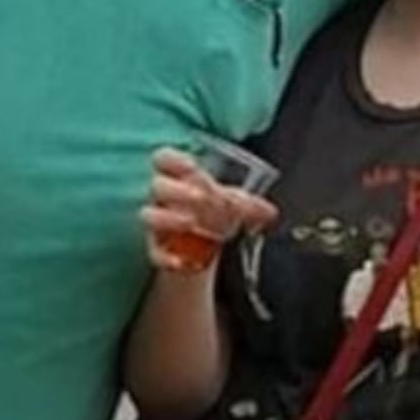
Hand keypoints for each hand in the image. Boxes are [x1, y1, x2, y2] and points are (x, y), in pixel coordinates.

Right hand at [140, 148, 277, 272]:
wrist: (200, 241)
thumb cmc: (212, 208)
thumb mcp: (230, 201)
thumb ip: (247, 204)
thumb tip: (270, 212)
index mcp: (176, 175)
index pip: (163, 157)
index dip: (173, 159)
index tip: (192, 166)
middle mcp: (162, 196)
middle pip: (157, 185)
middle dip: (177, 190)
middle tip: (201, 197)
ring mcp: (156, 221)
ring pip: (148, 215)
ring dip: (167, 218)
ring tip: (190, 222)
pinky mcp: (155, 246)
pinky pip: (153, 251)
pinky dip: (164, 257)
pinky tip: (179, 262)